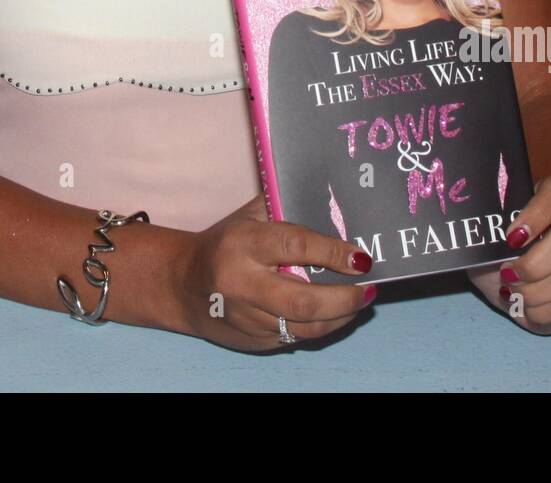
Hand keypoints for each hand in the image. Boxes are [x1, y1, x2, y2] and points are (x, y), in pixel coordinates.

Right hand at [172, 195, 376, 351]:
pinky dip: (322, 326)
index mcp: (243, 243)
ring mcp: (247, 319)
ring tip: (361, 301)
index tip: (362, 257)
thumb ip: (285, 208)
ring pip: (304, 327)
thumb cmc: (224, 241)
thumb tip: (336, 208)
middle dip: (344, 297)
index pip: (296, 246)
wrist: (182, 285)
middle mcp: (242, 284)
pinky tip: (336, 313)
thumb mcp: (249, 215)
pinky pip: (296, 338)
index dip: (333, 252)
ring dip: (340, 317)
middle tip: (368, 288)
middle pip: (303, 300)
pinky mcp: (253, 342)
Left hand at [466, 174, 550, 334]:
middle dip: (534, 262)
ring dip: (532, 291)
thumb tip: (474, 227)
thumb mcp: (486, 232)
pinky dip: (539, 311)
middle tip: (506, 273)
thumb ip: (487, 224)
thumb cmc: (493, 247)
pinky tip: (523, 306)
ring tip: (510, 291)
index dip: (537, 213)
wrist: (502, 279)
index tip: (510, 238)